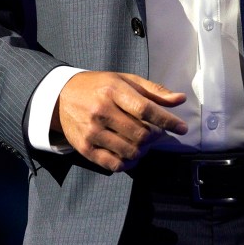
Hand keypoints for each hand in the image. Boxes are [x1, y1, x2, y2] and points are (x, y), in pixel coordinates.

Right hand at [53, 71, 187, 171]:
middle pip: (140, 134)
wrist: (61, 96)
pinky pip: (114, 164)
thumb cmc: (99, 87)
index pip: (145, 109)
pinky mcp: (85, 148)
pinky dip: (129, 163)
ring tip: (143, 143)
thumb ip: (153, 91)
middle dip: (155, 137)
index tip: (182, 128)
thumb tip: (180, 99)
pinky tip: (131, 155)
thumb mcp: (125, 80)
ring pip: (130, 151)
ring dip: (144, 150)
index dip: (167, 121)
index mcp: (113, 90)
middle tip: (156, 133)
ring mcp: (92, 131)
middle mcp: (101, 111)